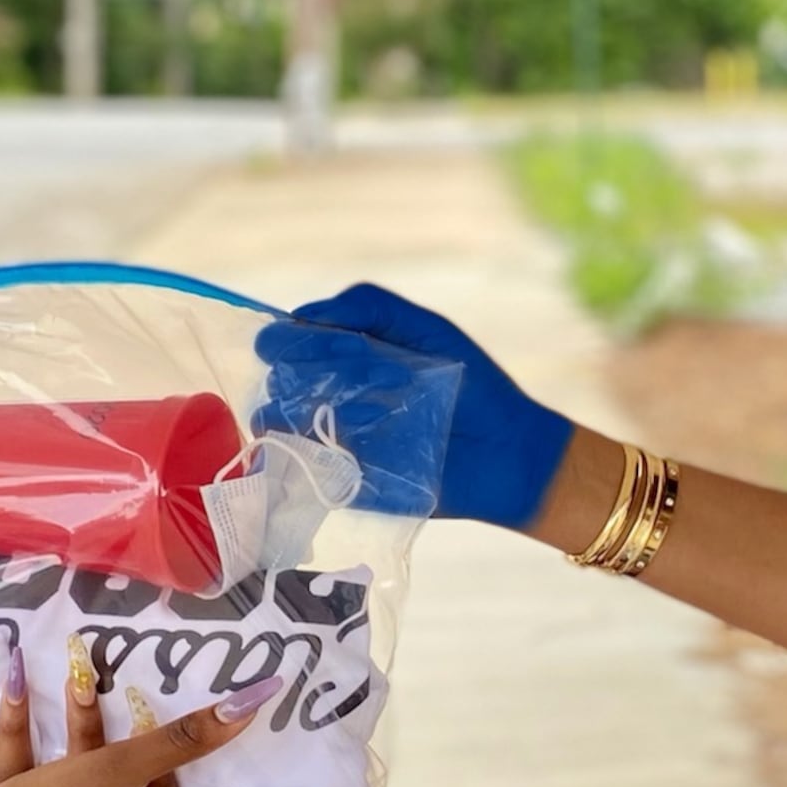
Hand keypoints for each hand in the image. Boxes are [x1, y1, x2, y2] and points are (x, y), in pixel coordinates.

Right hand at [259, 283, 568, 528]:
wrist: (507, 450)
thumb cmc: (471, 383)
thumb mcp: (425, 329)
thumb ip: (368, 306)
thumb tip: (301, 315)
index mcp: (342, 359)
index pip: (285, 343)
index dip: (284, 339)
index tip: (300, 340)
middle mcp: (329, 398)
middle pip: (279, 380)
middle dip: (310, 368)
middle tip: (362, 367)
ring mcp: (334, 441)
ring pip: (282, 420)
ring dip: (320, 404)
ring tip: (373, 406)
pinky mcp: (345, 480)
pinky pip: (310, 463)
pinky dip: (333, 443)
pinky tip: (372, 436)